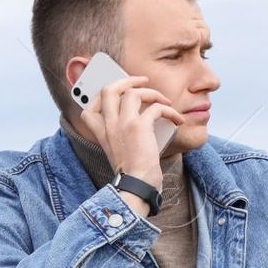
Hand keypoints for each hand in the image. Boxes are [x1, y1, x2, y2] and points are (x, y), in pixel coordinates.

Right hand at [78, 75, 184, 191]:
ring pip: (133, 92)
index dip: (103, 95)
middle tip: (143, 81)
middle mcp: (109, 125)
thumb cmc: (132, 173)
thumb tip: (142, 118)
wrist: (136, 186)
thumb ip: (121, 136)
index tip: (120, 93)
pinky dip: (169, 110)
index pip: (89, 107)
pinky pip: (156, 107)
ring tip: (164, 100)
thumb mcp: (119, 153)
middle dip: (127, 80)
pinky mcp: (139, 127)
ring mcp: (122, 124)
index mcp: (102, 133)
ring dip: (152, 93)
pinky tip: (177, 119)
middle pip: (109, 89)